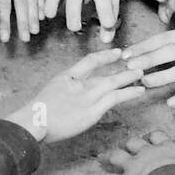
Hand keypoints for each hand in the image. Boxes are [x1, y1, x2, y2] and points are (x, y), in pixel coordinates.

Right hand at [6, 49, 143, 142]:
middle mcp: (78, 84)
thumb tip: (73, 94)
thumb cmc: (36, 114)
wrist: (33, 122)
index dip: (105, 56)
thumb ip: (64, 91)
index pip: (89, 60)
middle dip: (121, 67)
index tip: (117, 52)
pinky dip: (128, 93)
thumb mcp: (49, 94)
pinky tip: (139, 90)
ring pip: (112, 83)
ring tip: (141, 73)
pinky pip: (114, 99)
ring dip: (128, 77)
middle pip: (104, 72)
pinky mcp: (92, 112)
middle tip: (135, 62)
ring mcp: (86, 97)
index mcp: (66, 77)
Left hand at [96, 130, 174, 174]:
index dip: (151, 138)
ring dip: (109, 156)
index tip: (149, 139)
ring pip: (117, 156)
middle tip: (125, 146)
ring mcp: (134, 166)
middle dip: (128, 144)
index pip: (157, 137)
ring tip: (102, 157)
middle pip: (134, 143)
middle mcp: (148, 153)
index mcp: (166, 148)